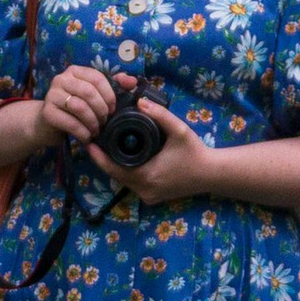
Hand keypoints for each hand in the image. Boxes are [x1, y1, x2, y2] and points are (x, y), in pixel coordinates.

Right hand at [33, 64, 121, 150]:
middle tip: (104, 122)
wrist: (47, 124)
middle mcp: (61, 79)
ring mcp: (52, 95)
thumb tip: (133, 81)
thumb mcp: (92, 95)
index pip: (97, 77)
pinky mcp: (47, 113)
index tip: (113, 109)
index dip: (109, 94)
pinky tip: (86, 137)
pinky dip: (82, 132)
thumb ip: (112, 86)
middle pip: (89, 92)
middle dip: (101, 110)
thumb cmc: (73, 109)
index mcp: (75, 71)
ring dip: (92, 122)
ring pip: (80, 107)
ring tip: (96, 131)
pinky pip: (70, 123)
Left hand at [87, 93, 224, 203]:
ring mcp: (147, 197)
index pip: (112, 168)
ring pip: (124, 180)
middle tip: (98, 141)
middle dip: (106, 159)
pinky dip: (128, 172)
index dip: (98, 156)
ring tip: (107, 147)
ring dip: (116, 166)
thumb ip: (160, 115)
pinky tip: (124, 159)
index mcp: (145, 176)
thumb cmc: (195, 151)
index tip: (88, 143)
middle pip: (115, 174)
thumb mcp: (179, 130)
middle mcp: (143, 190)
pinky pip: (133, 184)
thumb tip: (140, 101)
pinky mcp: (151, 198)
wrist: (211, 173)